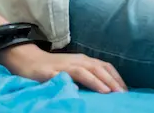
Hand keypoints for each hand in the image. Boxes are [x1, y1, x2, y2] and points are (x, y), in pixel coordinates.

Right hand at [0, 44, 126, 93]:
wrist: (28, 60)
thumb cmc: (53, 68)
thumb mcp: (73, 69)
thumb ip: (87, 75)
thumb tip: (105, 87)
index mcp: (84, 60)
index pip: (105, 66)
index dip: (116, 78)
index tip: (125, 90)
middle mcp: (77, 60)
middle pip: (99, 68)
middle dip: (112, 81)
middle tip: (123, 94)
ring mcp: (65, 65)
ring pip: (86, 71)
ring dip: (98, 81)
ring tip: (109, 92)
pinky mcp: (51, 72)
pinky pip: (65, 76)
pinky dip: (74, 81)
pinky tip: (79, 90)